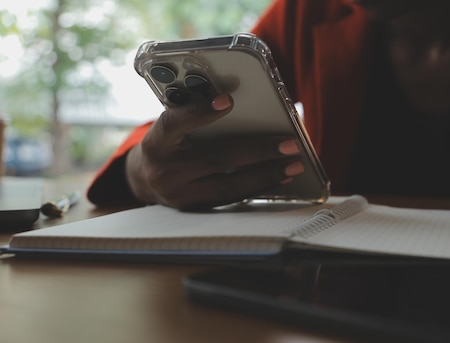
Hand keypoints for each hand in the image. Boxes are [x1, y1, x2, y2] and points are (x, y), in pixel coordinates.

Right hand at [125, 93, 304, 208]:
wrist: (143, 179)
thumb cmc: (167, 143)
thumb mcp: (172, 127)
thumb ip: (194, 115)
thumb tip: (239, 104)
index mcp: (156, 141)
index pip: (174, 123)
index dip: (200, 112)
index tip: (228, 101)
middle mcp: (164, 170)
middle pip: (216, 159)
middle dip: (258, 150)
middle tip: (290, 144)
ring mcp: (179, 195)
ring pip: (229, 185)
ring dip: (266, 174)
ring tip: (294, 164)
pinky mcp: (194, 209)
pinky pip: (231, 198)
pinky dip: (258, 187)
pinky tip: (279, 177)